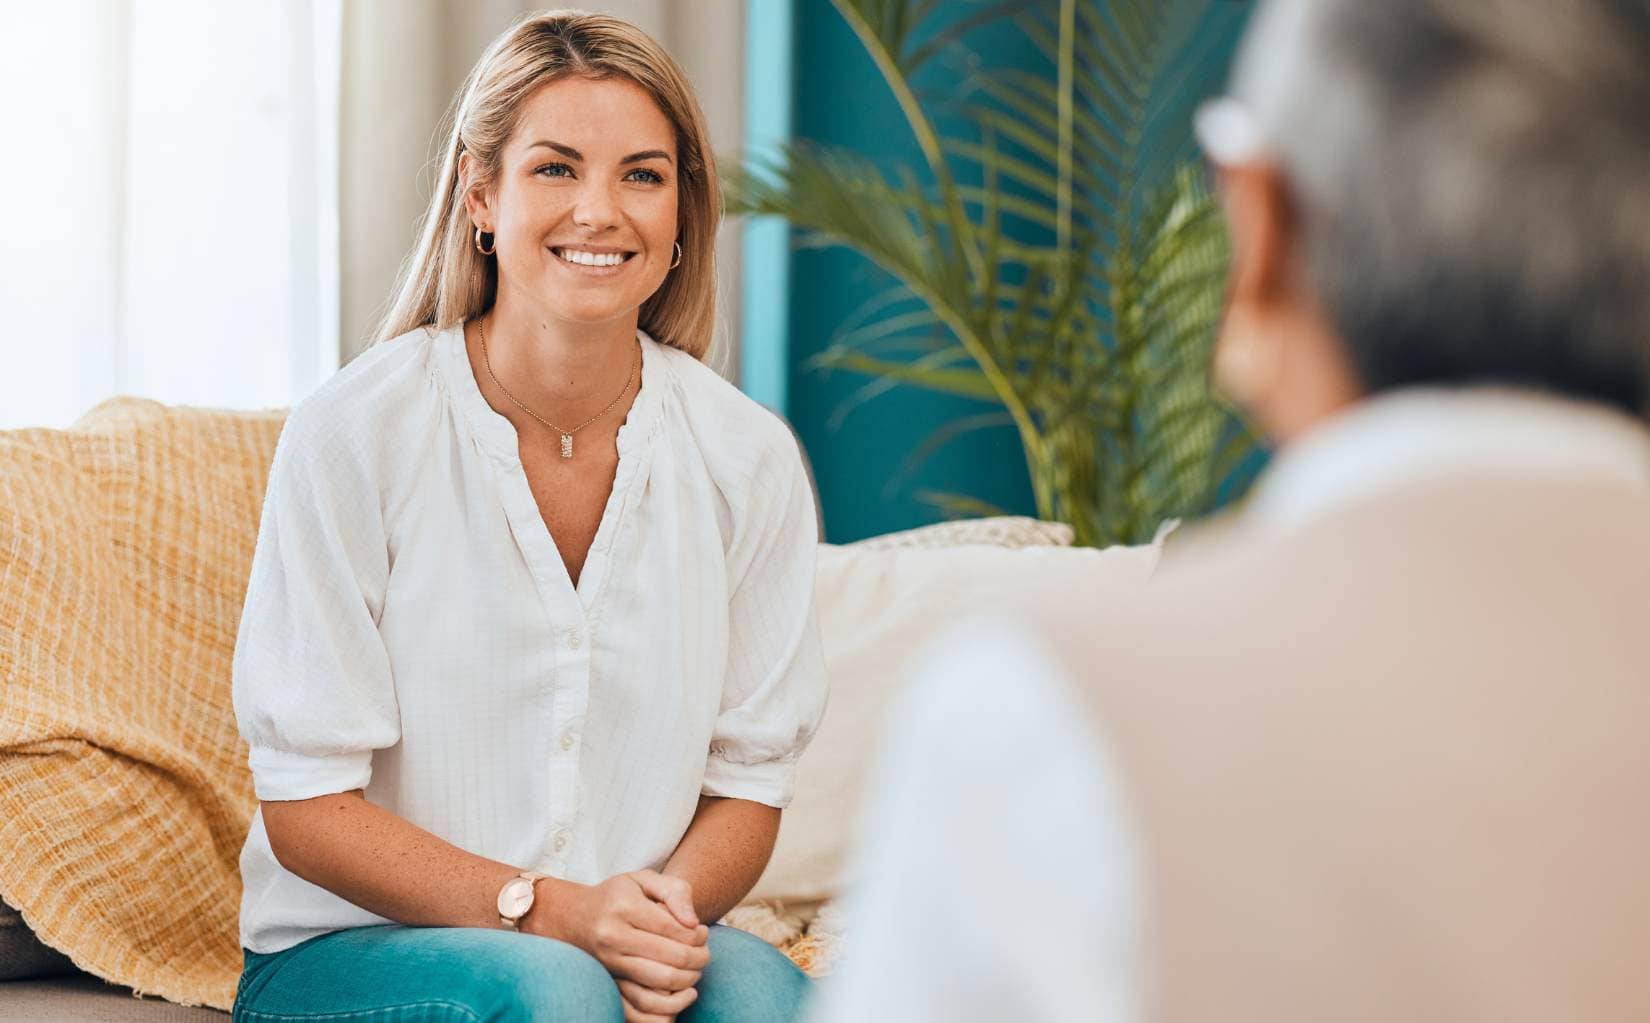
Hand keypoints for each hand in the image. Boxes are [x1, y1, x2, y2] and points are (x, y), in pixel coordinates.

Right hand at [614, 873, 704, 1022]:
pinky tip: (681, 989)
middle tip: (705, 954)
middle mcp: (612, 936)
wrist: (575, 917)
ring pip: (660, 981)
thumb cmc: (618, 895)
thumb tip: (693, 923)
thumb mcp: (644, 879)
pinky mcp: (609, 980)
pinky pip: (644, 1000)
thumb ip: (674, 892)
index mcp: (623, 906)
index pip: (672, 927)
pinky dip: (670, 1000)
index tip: (704, 933)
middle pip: (670, 957)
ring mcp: (608, 962)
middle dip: (698, 958)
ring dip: (688, 979)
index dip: (696, 934)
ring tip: (696, 969)